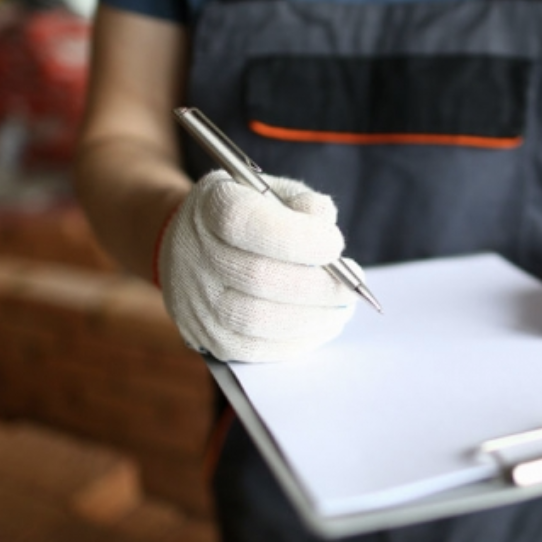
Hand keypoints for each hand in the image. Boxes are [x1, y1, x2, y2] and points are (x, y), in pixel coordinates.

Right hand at [156, 170, 359, 361]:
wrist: (192, 249)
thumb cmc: (248, 216)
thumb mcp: (272, 192)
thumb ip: (300, 202)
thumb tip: (324, 224)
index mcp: (212, 207)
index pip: (246, 222)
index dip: (296, 237)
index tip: (335, 244)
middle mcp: (195, 254)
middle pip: (257, 277)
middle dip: (316, 285)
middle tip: (350, 287)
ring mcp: (196, 301)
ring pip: (257, 320)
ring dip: (312, 318)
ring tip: (342, 308)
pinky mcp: (207, 337)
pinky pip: (256, 349)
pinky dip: (298, 340)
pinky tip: (322, 324)